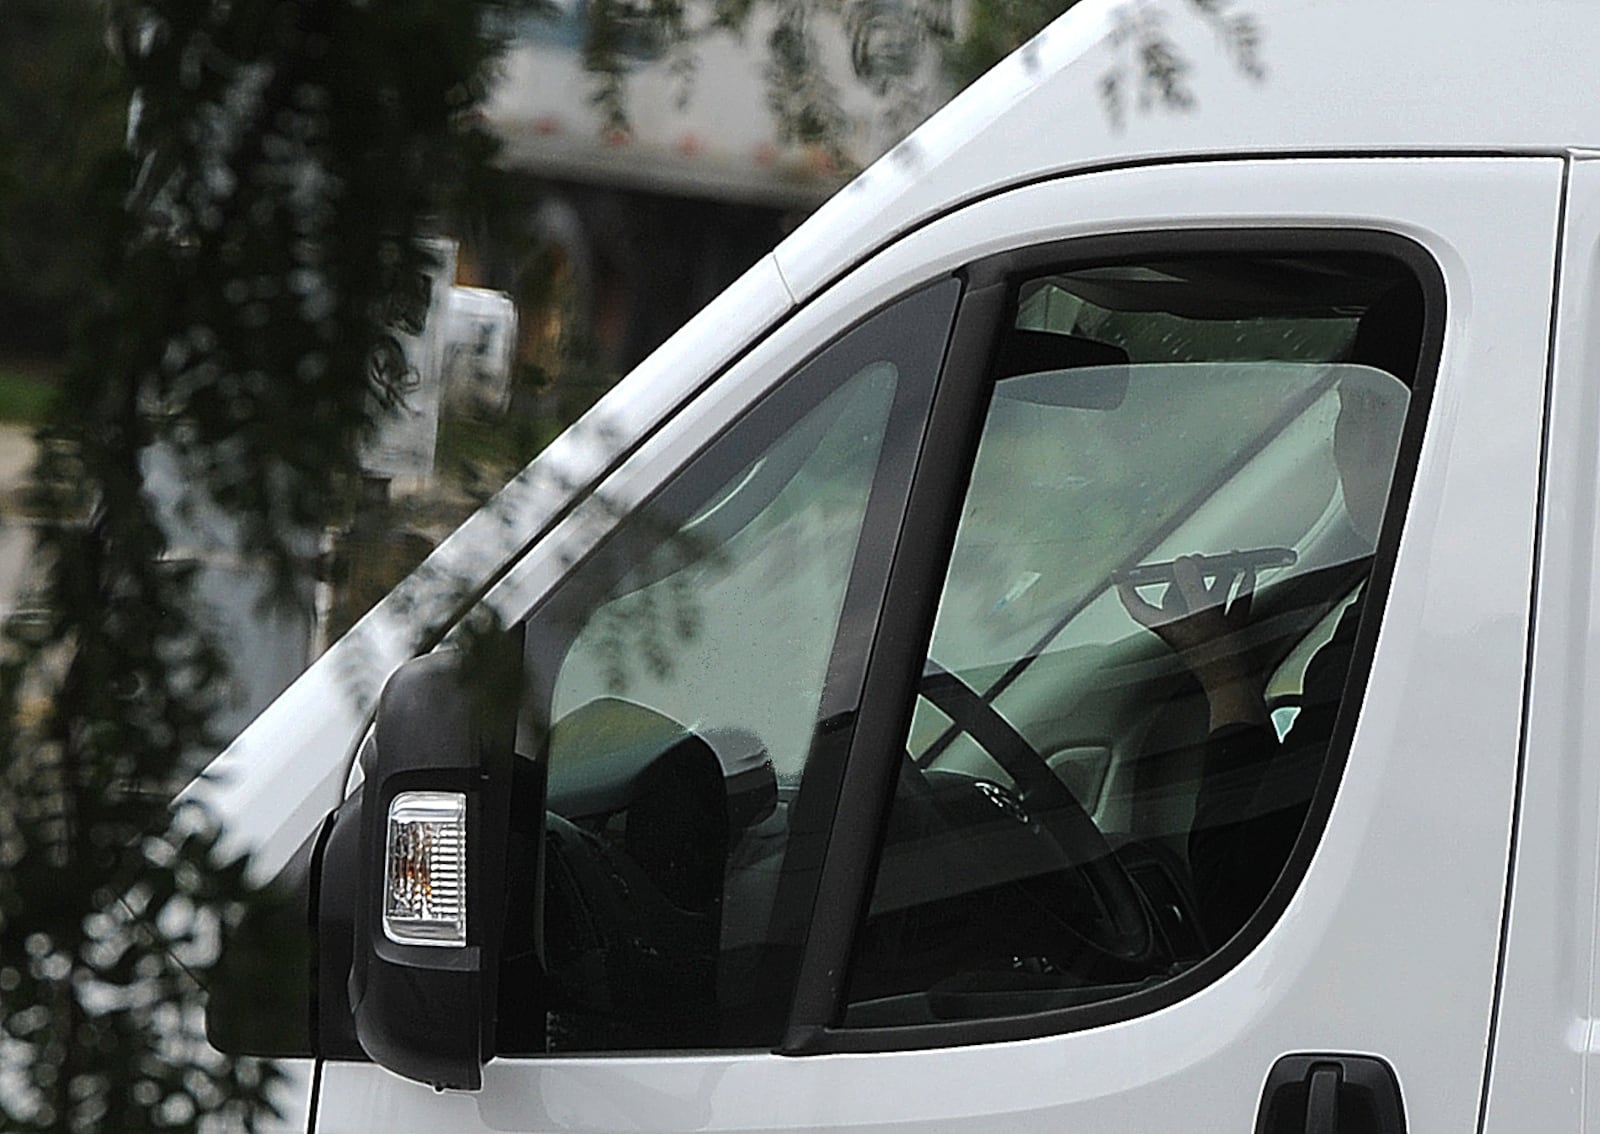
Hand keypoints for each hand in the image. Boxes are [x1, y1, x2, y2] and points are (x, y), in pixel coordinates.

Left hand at [1117, 555, 1266, 729]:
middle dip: (1185, 576)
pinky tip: (1245, 576)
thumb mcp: (1201, 613)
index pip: (1137, 605)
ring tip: (1226, 563)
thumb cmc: (1216, 659)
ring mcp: (1203, 631)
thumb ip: (1191, 585)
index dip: (1126, 589)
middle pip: (1176, 597)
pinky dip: (1236, 590)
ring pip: (1204, 599)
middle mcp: (1182, 628)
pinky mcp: (1224, 634)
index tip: (1120, 574)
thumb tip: (1182, 564)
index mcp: (1167, 625)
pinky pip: (1228, 606)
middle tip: (1194, 560)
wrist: (1240, 686)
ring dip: (1216, 579)